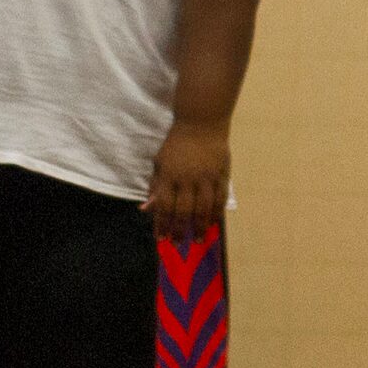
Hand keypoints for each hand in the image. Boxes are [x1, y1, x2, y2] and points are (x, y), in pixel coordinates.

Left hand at [146, 122, 229, 241]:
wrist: (201, 123)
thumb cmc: (176, 144)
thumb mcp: (159, 163)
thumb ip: (155, 186)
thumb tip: (146, 208)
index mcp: (169, 176)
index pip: (164, 206)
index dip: (162, 224)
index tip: (161, 239)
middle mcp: (187, 179)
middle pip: (184, 211)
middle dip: (180, 230)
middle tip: (179, 243)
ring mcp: (206, 178)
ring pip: (204, 208)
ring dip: (200, 226)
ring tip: (199, 239)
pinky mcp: (221, 175)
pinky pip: (220, 198)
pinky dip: (216, 213)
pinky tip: (214, 223)